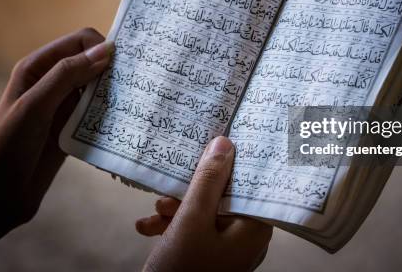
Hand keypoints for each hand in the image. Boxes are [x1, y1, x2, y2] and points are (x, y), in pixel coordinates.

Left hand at [0, 28, 113, 248]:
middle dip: (114, 69)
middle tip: (136, 83)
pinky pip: (98, 112)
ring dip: (115, 92)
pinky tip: (124, 121)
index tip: (123, 67)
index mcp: (38, 68)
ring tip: (134, 103)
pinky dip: (111, 113)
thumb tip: (107, 50)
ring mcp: (63, 106)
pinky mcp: (73, 128)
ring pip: (99, 88)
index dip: (102, 48)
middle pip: (92, 63)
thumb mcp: (36, 105)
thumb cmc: (8, 145)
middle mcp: (52, 82)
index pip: (80, 42)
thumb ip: (68, 75)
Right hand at [136, 136, 271, 271]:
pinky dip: (173, 226)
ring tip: (155, 211)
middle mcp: (245, 238)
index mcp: (253, 228)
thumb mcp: (191, 219)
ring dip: (177, 208)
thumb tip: (224, 144)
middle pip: (224, 196)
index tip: (221, 141)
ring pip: (205, 213)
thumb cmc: (183, 268)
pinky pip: (195, 231)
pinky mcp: (208, 257)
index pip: (252, 183)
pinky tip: (148, 227)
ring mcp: (226, 250)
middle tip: (171, 186)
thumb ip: (208, 180)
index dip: (237, 162)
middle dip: (193, 190)